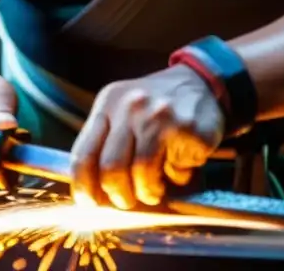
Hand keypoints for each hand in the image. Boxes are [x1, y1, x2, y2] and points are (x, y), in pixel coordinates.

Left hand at [69, 65, 224, 209]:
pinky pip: (174, 170)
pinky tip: (177, 168)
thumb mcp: (122, 111)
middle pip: (110, 168)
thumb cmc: (154, 107)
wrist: (199, 82)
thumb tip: (92, 191)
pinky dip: (175, 179)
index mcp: (108, 102)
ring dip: (147, 192)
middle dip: (118, 195)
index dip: (84, 187)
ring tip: (154, 190)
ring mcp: (159, 115)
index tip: (91, 202)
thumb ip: (105, 143)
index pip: (83, 153)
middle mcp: (130, 105)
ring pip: (141, 173)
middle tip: (127, 201)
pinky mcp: (185, 128)